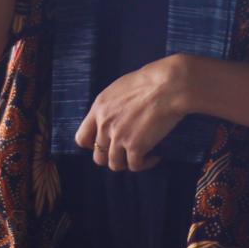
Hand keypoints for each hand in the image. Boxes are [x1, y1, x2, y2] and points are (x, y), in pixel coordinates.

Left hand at [75, 55, 188, 171]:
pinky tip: (154, 156)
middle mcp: (104, 125)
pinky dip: (145, 164)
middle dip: (112, 156)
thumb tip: (111, 119)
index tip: (105, 144)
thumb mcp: (119, 89)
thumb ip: (109, 107)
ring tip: (140, 155)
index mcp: (99, 108)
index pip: (81, 138)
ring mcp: (119, 137)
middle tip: (126, 150)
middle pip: (98, 156)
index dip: (92, 145)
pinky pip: (135, 166)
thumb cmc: (148, 81)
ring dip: (127, 162)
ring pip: (115, 164)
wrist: (167, 86)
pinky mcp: (135, 147)